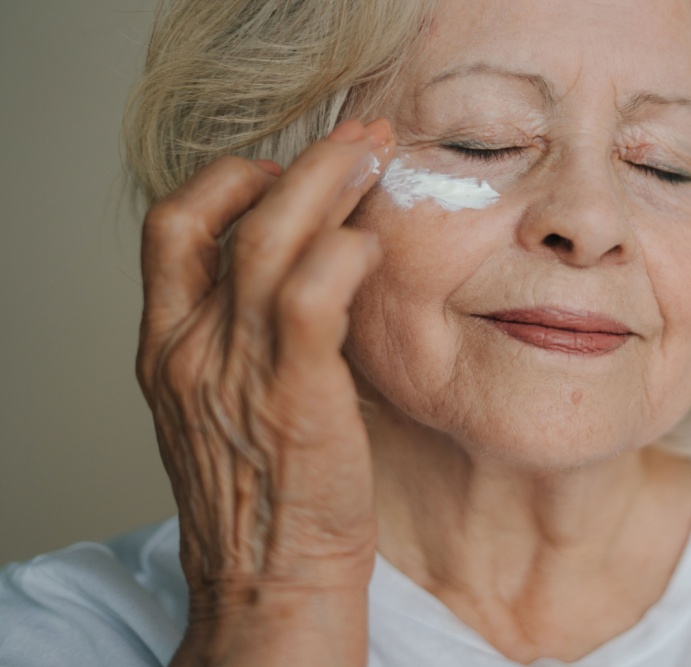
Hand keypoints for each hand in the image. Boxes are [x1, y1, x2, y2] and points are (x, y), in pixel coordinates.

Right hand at [135, 118, 394, 666]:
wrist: (269, 588)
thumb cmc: (268, 503)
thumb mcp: (231, 409)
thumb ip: (248, 343)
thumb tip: (306, 278)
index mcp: (168, 349)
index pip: (171, 227)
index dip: (228, 181)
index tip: (287, 171)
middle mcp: (191, 348)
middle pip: (226, 212)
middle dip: (300, 161)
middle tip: (359, 138)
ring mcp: (237, 368)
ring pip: (271, 235)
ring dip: (330, 182)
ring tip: (378, 157)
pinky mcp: (294, 393)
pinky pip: (313, 292)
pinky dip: (345, 253)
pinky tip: (375, 244)